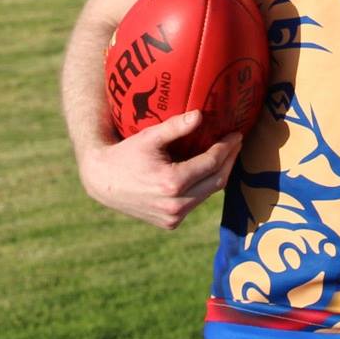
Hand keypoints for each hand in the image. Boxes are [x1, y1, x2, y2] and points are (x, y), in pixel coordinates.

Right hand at [78, 110, 241, 229]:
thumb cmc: (126, 154)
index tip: (236, 134)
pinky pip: (195, 203)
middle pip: (216, 181)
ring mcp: (173, 217)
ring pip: (207, 194)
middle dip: (229, 160)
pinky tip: (206, 172)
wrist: (103, 181)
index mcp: (172, 183)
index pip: (211, 163)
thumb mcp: (149, 137)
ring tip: (225, 155)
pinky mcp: (170, 223)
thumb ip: (175, 127)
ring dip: (219, 175)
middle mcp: (175, 205)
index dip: (226, 147)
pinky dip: (203, 188)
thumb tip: (200, 114)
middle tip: (236, 143)